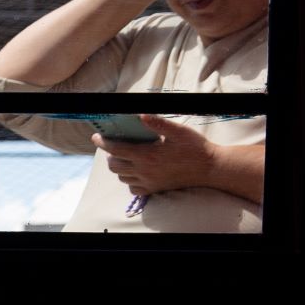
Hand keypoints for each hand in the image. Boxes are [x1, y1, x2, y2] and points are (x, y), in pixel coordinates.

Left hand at [95, 115, 215, 195]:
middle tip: (115, 145)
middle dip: (110, 154)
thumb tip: (140, 115)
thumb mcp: (178, 131)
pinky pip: (132, 187)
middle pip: (113, 165)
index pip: (116, 149)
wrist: (209, 168)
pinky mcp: (153, 189)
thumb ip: (158, 124)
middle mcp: (144, 171)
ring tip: (126, 156)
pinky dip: (129, 179)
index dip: (103, 142)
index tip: (96, 137)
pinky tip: (136, 170)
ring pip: (121, 176)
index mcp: (147, 155)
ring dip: (119, 166)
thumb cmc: (195, 147)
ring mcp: (148, 182)